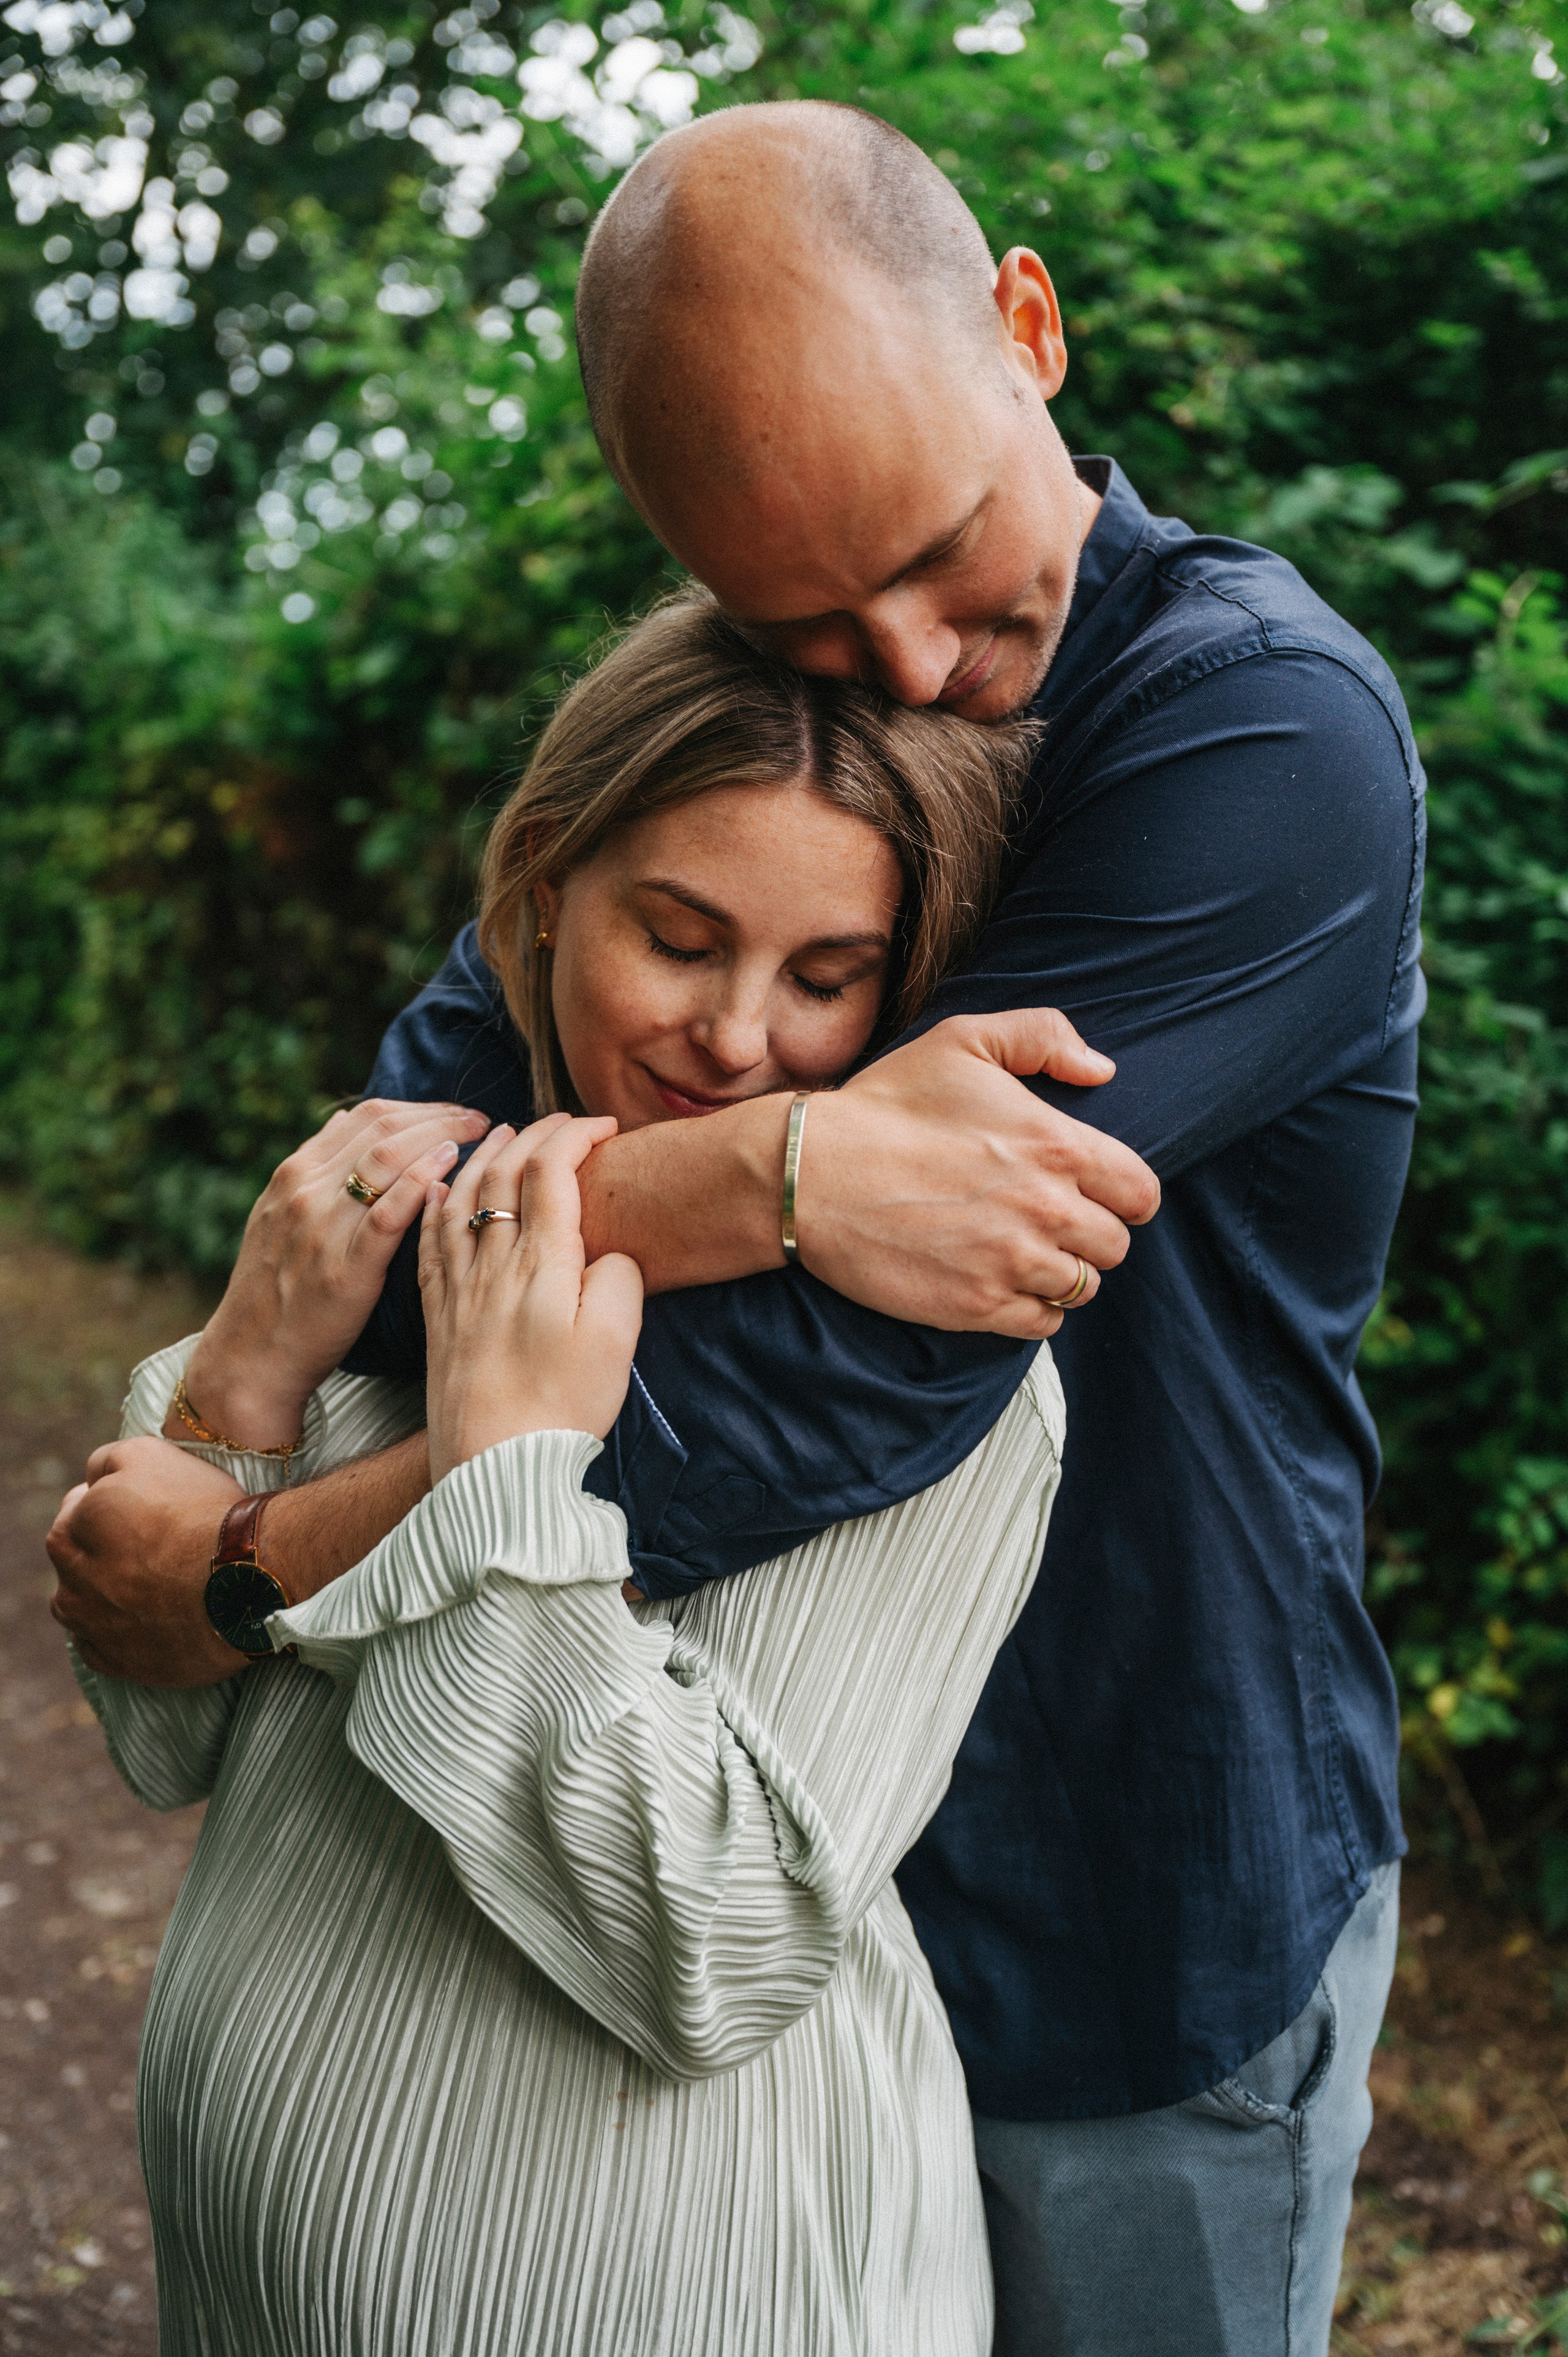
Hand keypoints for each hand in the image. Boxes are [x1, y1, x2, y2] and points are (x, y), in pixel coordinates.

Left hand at [47, 1437, 248, 1686]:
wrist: (249, 1579)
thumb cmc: (205, 1511)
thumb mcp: (153, 1456)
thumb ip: (107, 1461)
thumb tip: (89, 1479)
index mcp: (81, 1524)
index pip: (72, 1510)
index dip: (100, 1505)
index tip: (130, 1509)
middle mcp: (77, 1577)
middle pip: (67, 1560)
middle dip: (92, 1549)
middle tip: (136, 1545)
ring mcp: (96, 1625)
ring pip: (74, 1607)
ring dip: (93, 1592)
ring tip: (136, 1584)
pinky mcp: (120, 1663)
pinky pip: (97, 1648)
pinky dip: (110, 1634)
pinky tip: (139, 1619)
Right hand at [178, 1097, 490, 1450]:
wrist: (250, 1354)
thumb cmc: (276, 1286)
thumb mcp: (280, 1213)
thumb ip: (316, 1168)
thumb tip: (347, 1120)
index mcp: (296, 1172)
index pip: (368, 1116)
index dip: (421, 1108)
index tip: (455, 1113)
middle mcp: (307, 1190)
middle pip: (384, 1129)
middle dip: (440, 1116)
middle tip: (479, 1119)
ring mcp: (324, 1227)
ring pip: (388, 1158)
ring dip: (441, 1137)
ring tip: (478, 1136)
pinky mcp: (345, 1268)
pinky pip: (388, 1213)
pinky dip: (421, 1182)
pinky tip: (451, 1167)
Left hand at [419, 1115, 643, 1482]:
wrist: (494, 1469)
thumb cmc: (562, 1409)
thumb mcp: (615, 1340)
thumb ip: (618, 1279)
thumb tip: (606, 1253)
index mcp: (540, 1266)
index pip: (550, 1172)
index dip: (576, 1135)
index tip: (604, 1126)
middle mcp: (491, 1266)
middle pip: (503, 1174)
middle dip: (534, 1135)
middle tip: (561, 1122)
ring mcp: (458, 1290)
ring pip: (460, 1198)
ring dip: (483, 1157)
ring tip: (502, 1136)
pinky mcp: (438, 1317)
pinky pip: (429, 1241)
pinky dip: (437, 1203)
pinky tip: (439, 1191)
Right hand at [799, 1008, 1160, 1339]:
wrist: (814, 1174)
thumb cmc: (887, 1105)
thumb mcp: (964, 1039)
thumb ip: (1043, 1036)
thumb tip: (1100, 1070)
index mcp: (1056, 1146)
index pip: (1140, 1193)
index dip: (1126, 1195)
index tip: (1099, 1193)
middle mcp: (1047, 1210)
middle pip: (1114, 1246)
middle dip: (1091, 1234)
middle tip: (1050, 1221)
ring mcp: (1013, 1264)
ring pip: (1081, 1288)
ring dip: (1062, 1272)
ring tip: (1023, 1252)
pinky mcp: (977, 1305)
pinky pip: (1041, 1324)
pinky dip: (1033, 1309)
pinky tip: (1003, 1281)